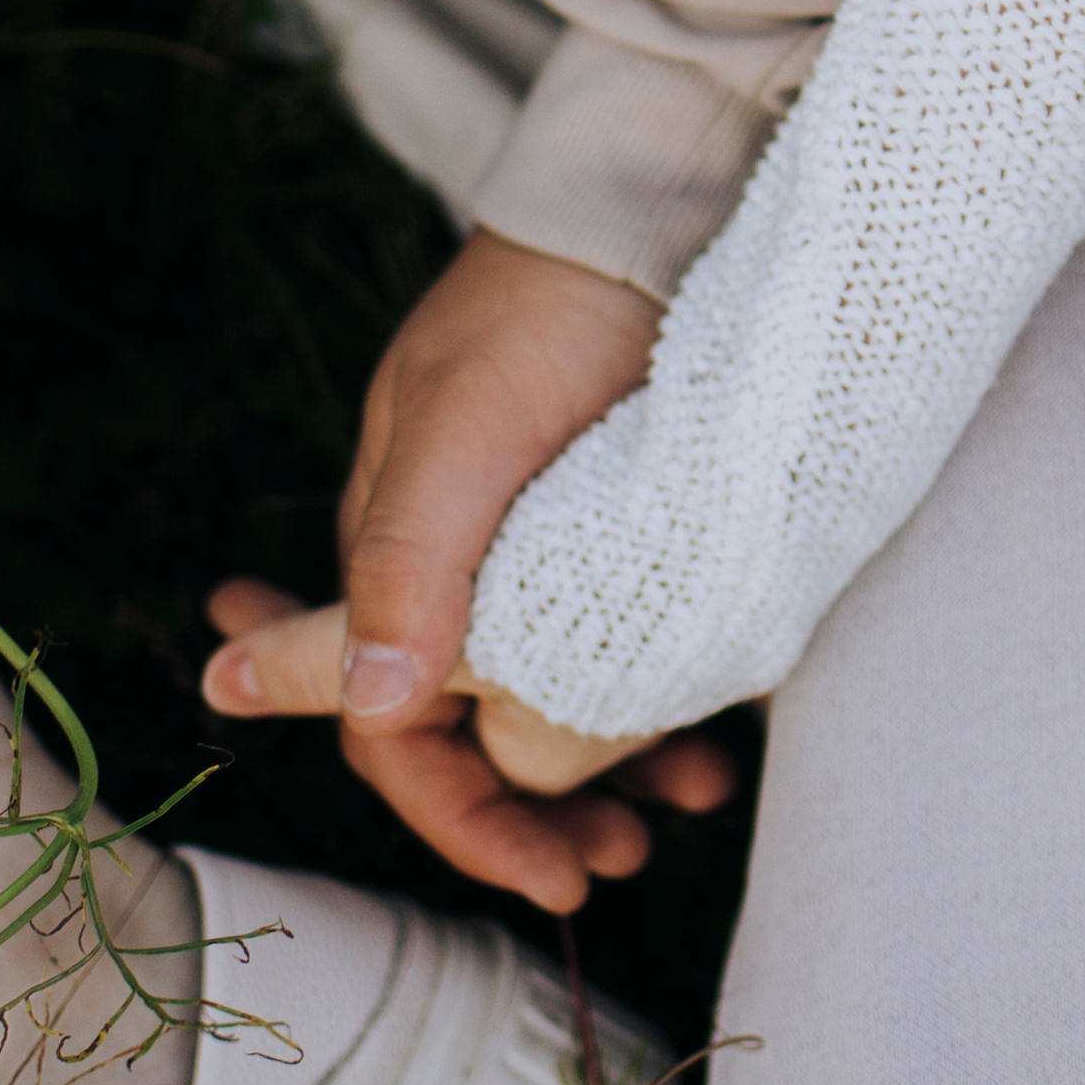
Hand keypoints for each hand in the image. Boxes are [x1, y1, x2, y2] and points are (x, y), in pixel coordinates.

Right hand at [201, 232, 737, 904]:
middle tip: (628, 859)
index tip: (551, 883)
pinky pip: (629, 645)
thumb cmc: (553, 309)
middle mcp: (461, 562)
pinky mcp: (625, 523)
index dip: (462, 820)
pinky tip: (718, 725)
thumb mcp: (470, 433)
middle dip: (539, 812)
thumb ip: (412, 562)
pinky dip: (664, 701)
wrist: (666, 201)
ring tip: (693, 798)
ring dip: (612, 768)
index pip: (393, 729)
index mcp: (398, 550)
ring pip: (559, 701)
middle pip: (477, 733)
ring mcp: (546, 545)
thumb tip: (367, 700)